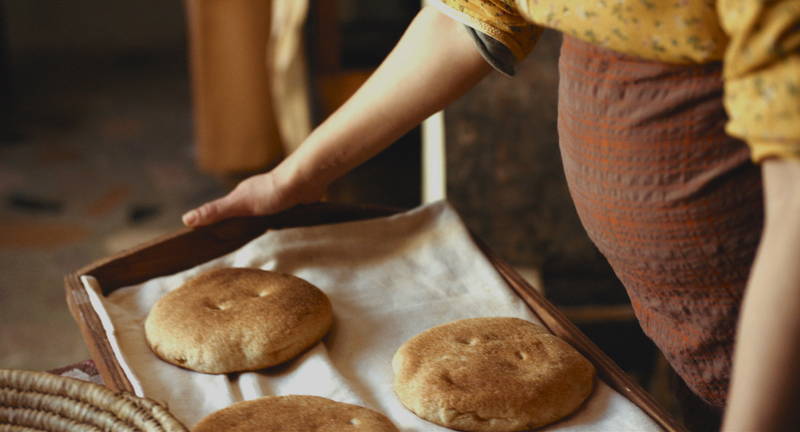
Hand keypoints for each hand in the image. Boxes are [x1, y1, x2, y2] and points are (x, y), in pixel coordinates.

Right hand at [181, 169, 323, 227]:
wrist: (304, 183)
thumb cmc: (271, 192)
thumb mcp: (238, 204)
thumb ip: (215, 212)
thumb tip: (186, 219)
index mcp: (241, 196)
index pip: (224, 213)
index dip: (217, 226)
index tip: (211, 241)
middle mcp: (255, 197)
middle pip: (243, 215)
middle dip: (239, 228)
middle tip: (235, 245)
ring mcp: (273, 201)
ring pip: (262, 217)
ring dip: (260, 226)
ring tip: (257, 241)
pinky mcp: (289, 205)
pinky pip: (280, 218)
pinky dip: (277, 224)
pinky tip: (279, 232)